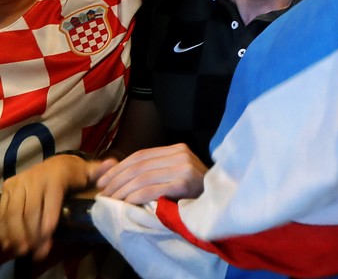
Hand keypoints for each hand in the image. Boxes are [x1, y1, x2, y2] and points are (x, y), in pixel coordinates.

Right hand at [0, 155, 92, 260]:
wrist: (52, 164)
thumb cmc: (73, 173)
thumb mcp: (87, 171)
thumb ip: (98, 171)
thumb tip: (112, 163)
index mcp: (55, 175)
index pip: (51, 196)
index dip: (49, 214)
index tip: (48, 232)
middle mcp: (34, 178)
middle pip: (30, 208)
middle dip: (32, 231)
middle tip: (38, 249)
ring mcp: (19, 184)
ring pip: (14, 211)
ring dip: (18, 233)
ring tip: (25, 249)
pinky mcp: (7, 190)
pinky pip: (3, 210)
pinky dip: (6, 228)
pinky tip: (11, 242)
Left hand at [92, 145, 206, 204]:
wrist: (218, 202)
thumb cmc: (192, 192)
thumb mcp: (171, 174)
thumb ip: (148, 169)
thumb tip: (110, 164)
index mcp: (177, 149)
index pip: (140, 155)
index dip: (117, 168)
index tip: (102, 182)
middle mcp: (181, 155)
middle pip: (139, 166)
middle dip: (116, 180)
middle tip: (102, 194)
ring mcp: (184, 168)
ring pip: (142, 178)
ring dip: (121, 191)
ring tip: (111, 201)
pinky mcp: (184, 184)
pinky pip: (150, 190)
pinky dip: (134, 197)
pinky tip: (125, 204)